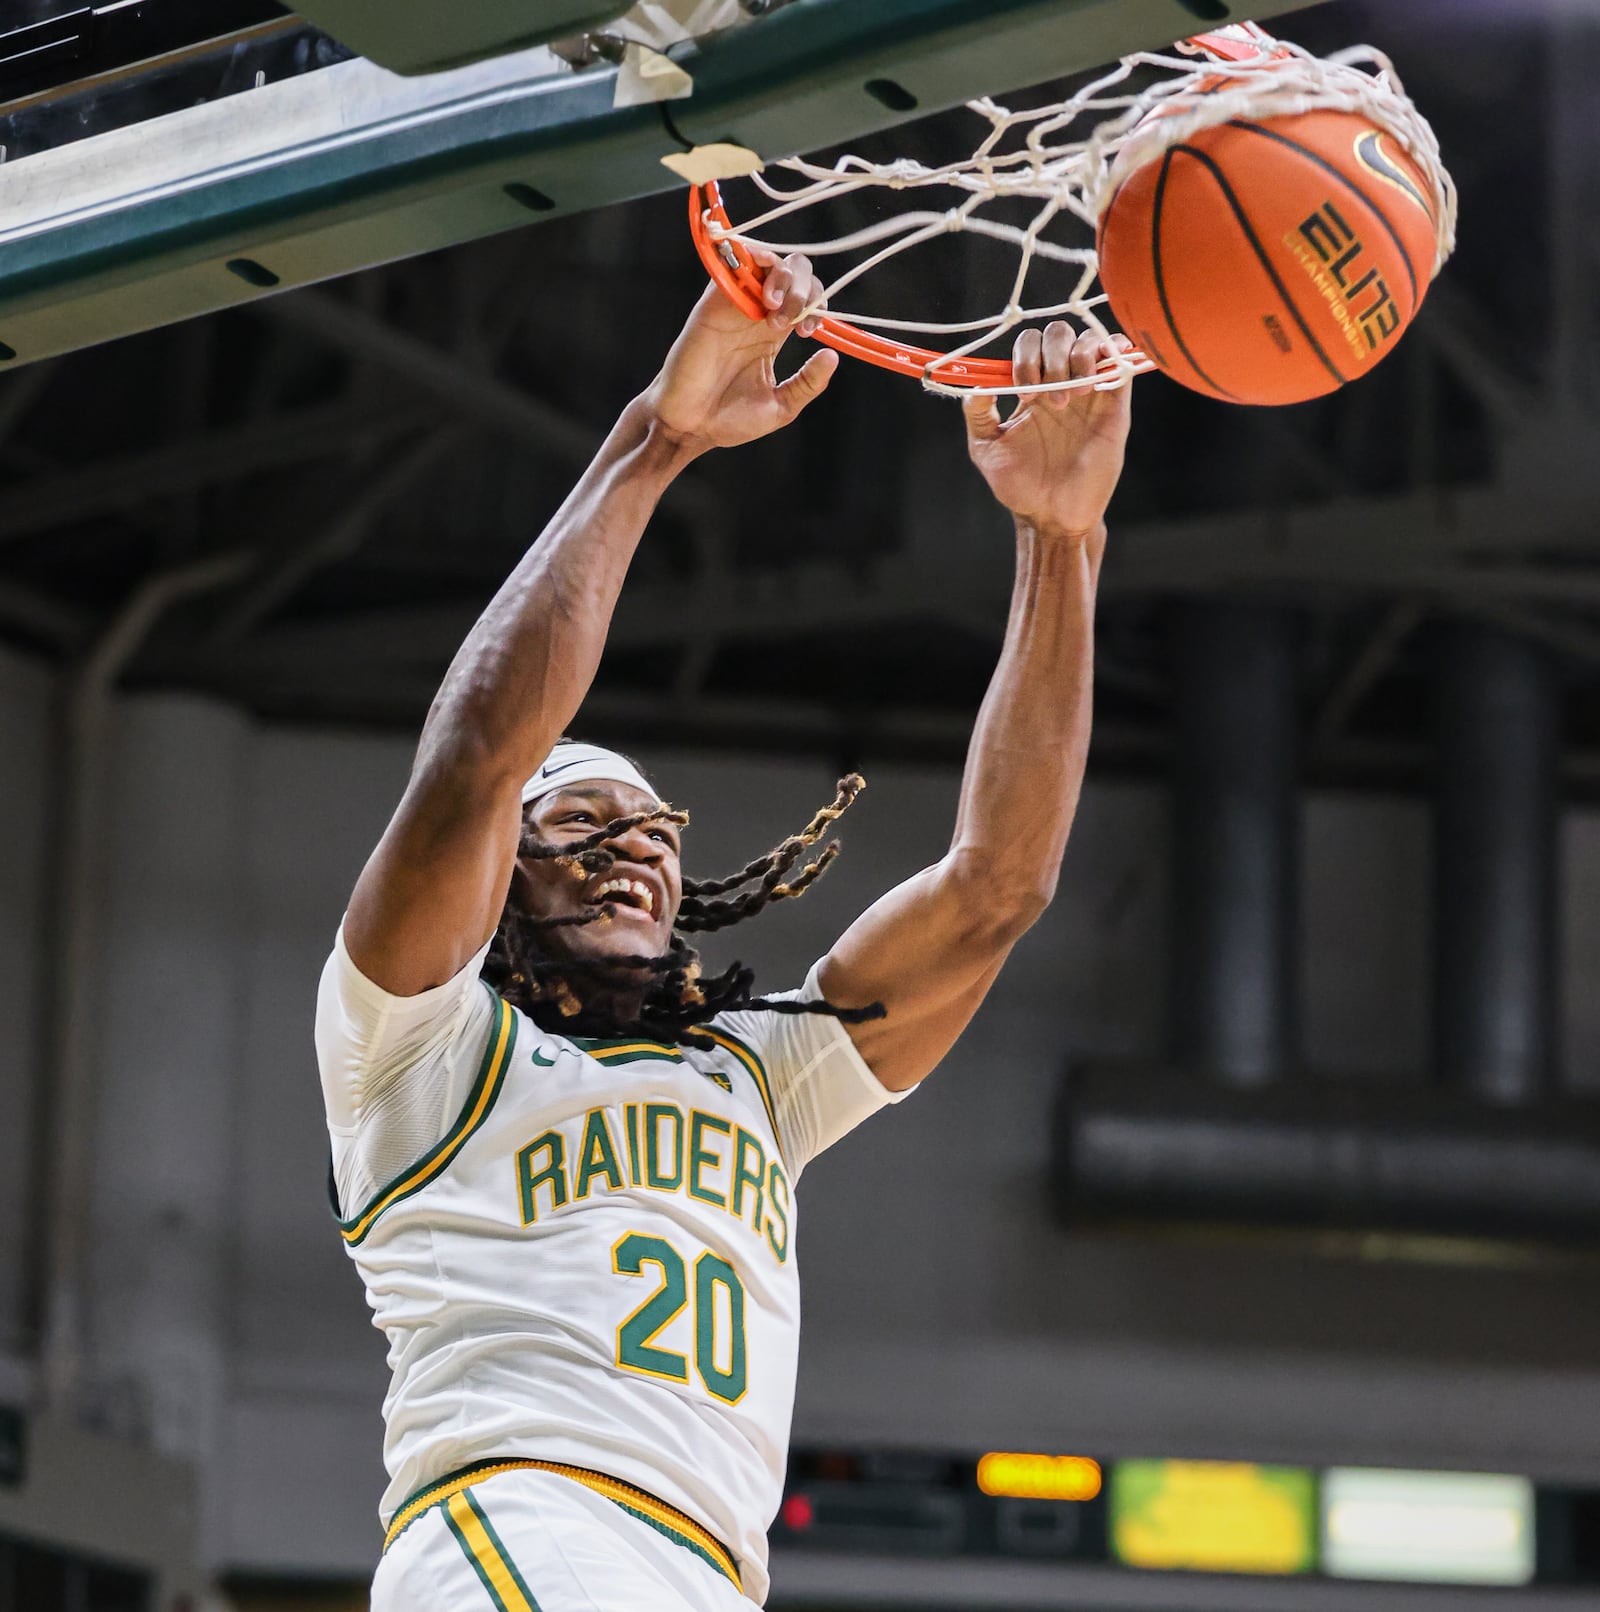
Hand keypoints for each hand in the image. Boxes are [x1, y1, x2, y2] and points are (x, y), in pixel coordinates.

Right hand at [642, 253, 837, 453]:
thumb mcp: (781, 408)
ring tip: (775, 309)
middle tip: (791, 321)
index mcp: (775, 334)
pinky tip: (762, 294)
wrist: (690, 426)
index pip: (807, 298)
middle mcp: (758, 313)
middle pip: (794, 272)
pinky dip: (752, 264)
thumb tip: (833, 356)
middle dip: (804, 288)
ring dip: (782, 277)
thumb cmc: (730, 420)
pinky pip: (733, 265)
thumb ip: (808, 383)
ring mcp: (736, 304)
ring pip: (768, 262)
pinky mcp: (713, 302)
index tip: (809, 333)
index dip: (816, 305)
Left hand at [964, 323, 1132, 539]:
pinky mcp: (1114, 403)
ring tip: (1072, 396)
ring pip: (1089, 341)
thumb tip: (976, 382)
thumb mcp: (986, 448)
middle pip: (1059, 334)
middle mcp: (1059, 381)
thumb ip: (977, 414)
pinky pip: (1120, 361)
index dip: (1025, 357)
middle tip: (1049, 400)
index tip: (1023, 391)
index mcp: (1030, 388)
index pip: (1029, 344)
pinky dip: (1114, 348)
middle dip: (1050, 357)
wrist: (1053, 514)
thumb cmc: (1019, 485)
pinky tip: (1104, 360)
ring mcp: (1088, 390)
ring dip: (1078, 358)